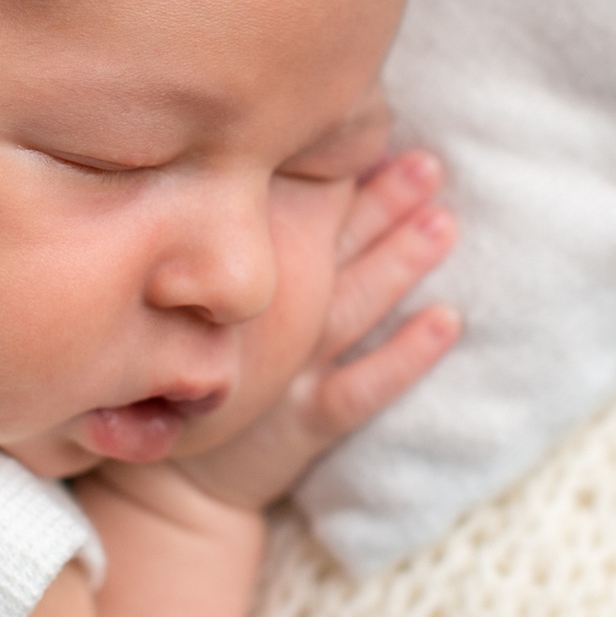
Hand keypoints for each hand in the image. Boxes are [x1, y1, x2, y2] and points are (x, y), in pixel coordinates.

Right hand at [177, 150, 459, 511]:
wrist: (168, 488)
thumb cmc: (176, 381)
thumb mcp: (170, 309)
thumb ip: (203, 252)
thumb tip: (239, 183)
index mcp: (228, 285)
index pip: (279, 213)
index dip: (326, 173)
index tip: (365, 128)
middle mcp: (260, 320)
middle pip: (326, 247)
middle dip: (380, 202)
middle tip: (429, 163)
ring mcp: (284, 371)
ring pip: (352, 304)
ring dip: (400, 262)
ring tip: (445, 221)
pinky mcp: (304, 421)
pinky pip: (361, 386)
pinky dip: (405, 356)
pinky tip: (447, 323)